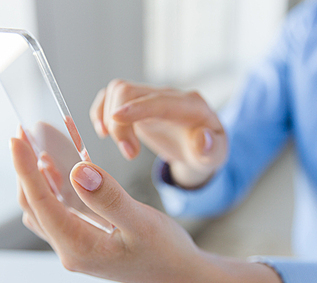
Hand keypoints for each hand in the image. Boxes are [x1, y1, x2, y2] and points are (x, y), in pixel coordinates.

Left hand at [11, 132, 200, 282]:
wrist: (181, 274)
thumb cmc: (166, 251)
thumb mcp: (141, 221)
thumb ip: (109, 197)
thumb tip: (77, 171)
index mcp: (79, 248)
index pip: (41, 202)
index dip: (26, 168)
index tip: (17, 138)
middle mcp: (71, 250)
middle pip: (34, 206)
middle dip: (26, 169)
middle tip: (24, 135)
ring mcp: (77, 247)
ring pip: (45, 209)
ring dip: (37, 179)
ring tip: (38, 148)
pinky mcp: (86, 241)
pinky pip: (60, 212)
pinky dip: (55, 189)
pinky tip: (62, 171)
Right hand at [90, 80, 227, 187]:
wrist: (201, 148)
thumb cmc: (208, 151)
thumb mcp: (215, 156)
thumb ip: (210, 149)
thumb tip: (201, 138)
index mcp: (190, 105)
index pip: (159, 101)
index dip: (136, 107)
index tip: (115, 119)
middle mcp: (168, 95)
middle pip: (130, 91)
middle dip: (119, 122)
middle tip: (130, 154)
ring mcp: (150, 97)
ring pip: (117, 91)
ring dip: (109, 120)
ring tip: (125, 148)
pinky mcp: (137, 104)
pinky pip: (110, 97)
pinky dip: (100, 112)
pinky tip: (103, 132)